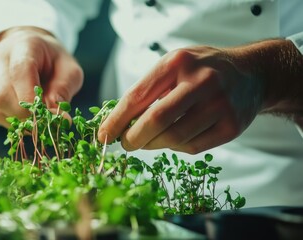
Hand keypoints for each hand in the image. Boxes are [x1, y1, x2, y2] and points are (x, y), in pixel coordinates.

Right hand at [0, 26, 82, 126]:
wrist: (34, 52)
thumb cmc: (54, 60)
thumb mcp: (70, 70)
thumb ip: (64, 90)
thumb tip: (59, 118)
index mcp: (23, 46)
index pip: (19, 72)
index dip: (30, 97)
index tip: (47, 113)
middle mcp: (0, 59)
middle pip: (3, 94)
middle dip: (27, 114)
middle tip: (48, 120)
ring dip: (21, 119)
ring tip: (40, 118)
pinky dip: (16, 122)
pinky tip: (29, 117)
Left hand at [98, 46, 264, 153]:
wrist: (251, 74)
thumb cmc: (202, 70)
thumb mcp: (174, 66)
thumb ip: (149, 90)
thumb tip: (118, 122)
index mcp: (178, 62)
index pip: (138, 95)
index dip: (116, 119)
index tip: (103, 135)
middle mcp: (201, 81)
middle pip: (156, 120)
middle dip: (133, 138)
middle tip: (125, 144)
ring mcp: (220, 105)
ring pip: (174, 138)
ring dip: (153, 145)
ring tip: (148, 141)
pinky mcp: (232, 126)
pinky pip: (193, 148)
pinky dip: (177, 147)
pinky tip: (174, 138)